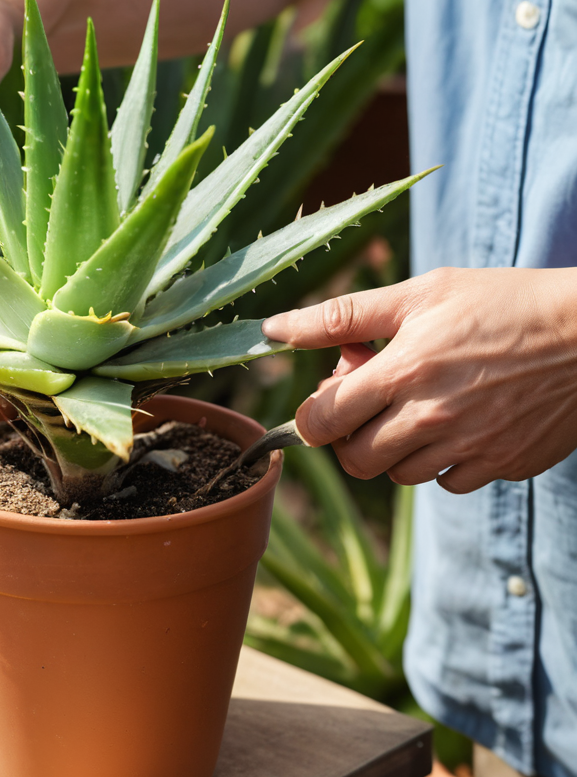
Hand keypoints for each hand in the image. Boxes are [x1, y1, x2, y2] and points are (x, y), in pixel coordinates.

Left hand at [261, 267, 576, 492]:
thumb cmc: (502, 302)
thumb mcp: (419, 294)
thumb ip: (341, 317)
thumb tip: (273, 329)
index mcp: (401, 372)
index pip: (320, 422)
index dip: (315, 413)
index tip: (332, 395)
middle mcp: (429, 418)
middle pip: (354, 459)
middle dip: (351, 434)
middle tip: (376, 400)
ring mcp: (468, 447)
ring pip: (398, 476)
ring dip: (395, 448)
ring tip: (420, 406)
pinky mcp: (502, 465)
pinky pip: (448, 483)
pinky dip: (443, 462)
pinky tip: (459, 424)